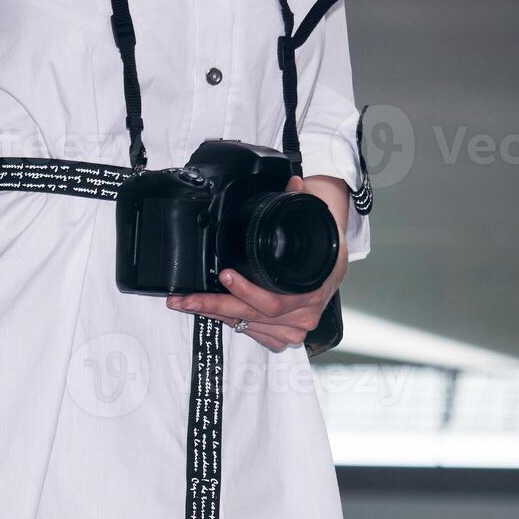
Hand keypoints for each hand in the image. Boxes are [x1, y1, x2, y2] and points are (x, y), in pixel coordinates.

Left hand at [165, 175, 349, 351]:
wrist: (333, 265)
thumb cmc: (322, 249)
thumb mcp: (314, 224)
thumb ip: (302, 200)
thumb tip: (294, 182)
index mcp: (311, 290)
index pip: (275, 300)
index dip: (247, 291)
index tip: (224, 276)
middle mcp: (304, 314)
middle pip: (253, 315)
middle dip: (214, 306)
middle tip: (185, 298)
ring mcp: (294, 328)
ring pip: (248, 326)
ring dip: (216, 314)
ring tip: (189, 302)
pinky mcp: (283, 336)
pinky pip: (254, 335)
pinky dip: (231, 322)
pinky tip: (212, 312)